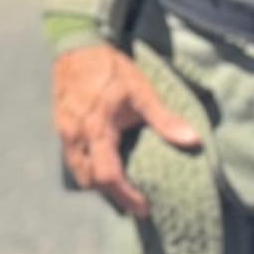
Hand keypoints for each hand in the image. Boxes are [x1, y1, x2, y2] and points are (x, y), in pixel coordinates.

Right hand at [53, 43, 199, 217]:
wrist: (76, 47)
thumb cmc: (111, 69)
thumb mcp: (142, 91)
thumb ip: (164, 119)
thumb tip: (192, 141)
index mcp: (96, 129)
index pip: (107, 176)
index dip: (126, 196)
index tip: (145, 206)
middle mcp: (75, 136)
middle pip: (89, 180)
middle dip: (111, 195)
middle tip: (136, 202)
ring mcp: (64, 132)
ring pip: (77, 171)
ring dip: (97, 182)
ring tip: (121, 186)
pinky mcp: (61, 127)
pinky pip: (72, 158)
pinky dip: (88, 168)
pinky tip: (105, 163)